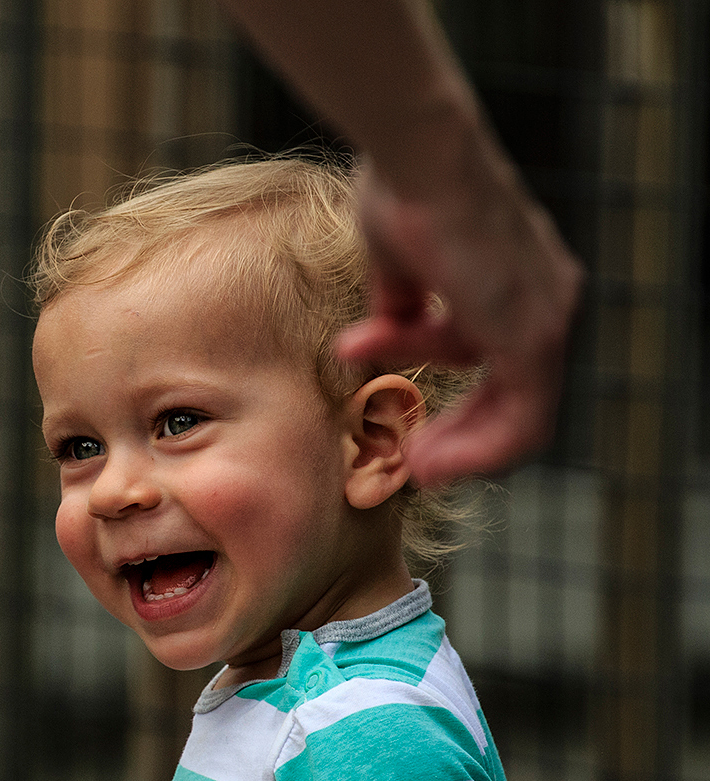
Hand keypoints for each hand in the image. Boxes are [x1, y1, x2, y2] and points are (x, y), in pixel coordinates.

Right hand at [336, 152, 583, 484]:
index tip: (412, 427)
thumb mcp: (399, 262)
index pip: (499, 362)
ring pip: (522, 418)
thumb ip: (405, 304)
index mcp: (527, 280)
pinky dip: (477, 450)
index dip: (458, 403)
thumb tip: (388, 327)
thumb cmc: (405, 186)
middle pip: (515, 396)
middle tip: (413, 456)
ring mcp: (549, 319)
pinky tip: (429, 460)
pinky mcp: (534, 338)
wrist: (419, 155)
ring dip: (464, 449)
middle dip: (461, 432)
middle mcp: (551, 300)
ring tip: (416, 466)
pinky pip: (521, 422)